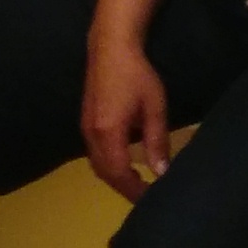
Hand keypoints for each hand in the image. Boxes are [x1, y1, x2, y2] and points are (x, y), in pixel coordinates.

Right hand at [81, 37, 170, 199]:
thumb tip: (161, 172)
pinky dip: (109, 165)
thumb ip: (157, 141)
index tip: (152, 199)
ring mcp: (85, 128)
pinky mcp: (86, 122)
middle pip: (105, 173)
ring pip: (97, 165)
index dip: (135, 190)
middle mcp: (92, 134)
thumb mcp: (155, 108)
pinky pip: (94, 154)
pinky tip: (125, 163)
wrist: (110, 49)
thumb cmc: (137, 75)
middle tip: (147, 196)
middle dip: (125, 188)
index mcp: (109, 132)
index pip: (120, 173)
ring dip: (116, 177)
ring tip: (138, 183)